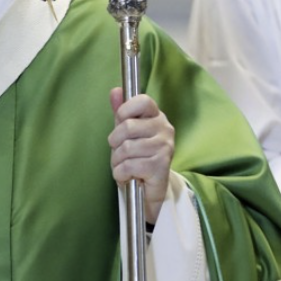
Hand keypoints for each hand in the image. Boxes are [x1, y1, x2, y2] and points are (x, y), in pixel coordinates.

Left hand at [109, 88, 174, 224]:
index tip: (120, 122)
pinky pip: (128, 166)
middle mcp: (165, 129)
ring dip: (117, 162)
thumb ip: (121, 112)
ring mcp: (164, 147)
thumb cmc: (137, 157)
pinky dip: (121, 174)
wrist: (149, 190)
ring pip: (126, 148)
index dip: (125, 111)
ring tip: (124, 166)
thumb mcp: (127, 133)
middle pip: (127, 127)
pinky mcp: (161, 166)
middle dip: (115, 143)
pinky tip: (128, 176)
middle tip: (120, 153)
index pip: (142, 101)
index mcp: (157, 117)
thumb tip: (115, 91)